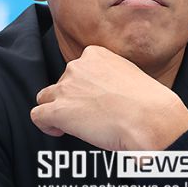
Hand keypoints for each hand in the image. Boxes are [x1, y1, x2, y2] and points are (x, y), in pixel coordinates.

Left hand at [31, 45, 187, 150]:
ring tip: (72, 124)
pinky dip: (46, 124)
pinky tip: (60, 131)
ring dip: (55, 109)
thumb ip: (111, 76)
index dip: (82, 87)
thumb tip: (107, 92)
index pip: (77, 69)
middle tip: (88, 115)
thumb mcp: (130, 75)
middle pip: (61, 83)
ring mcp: (65, 89)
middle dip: (70, 98)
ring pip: (45, 97)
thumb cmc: (148, 102)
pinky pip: (38, 115)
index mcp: (95, 55)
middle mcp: (77, 67)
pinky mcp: (58, 111)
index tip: (93, 99)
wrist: (149, 118)